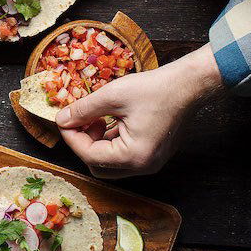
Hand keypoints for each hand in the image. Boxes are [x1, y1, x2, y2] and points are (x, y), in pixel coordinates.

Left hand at [55, 44, 223, 178]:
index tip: (63, 120)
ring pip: (109, 163)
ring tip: (95, 117)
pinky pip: (122, 156)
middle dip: (83, 145)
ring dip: (95, 143)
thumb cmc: (154, 89)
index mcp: (134, 156)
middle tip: (79, 121)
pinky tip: (107, 121)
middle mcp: (143, 166)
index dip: (71, 137)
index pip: (89, 155)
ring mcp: (149, 162)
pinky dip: (109, 141)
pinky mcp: (152, 154)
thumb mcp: (112, 95)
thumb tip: (61, 120)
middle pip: (98, 166)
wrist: (188, 85)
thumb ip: (83, 110)